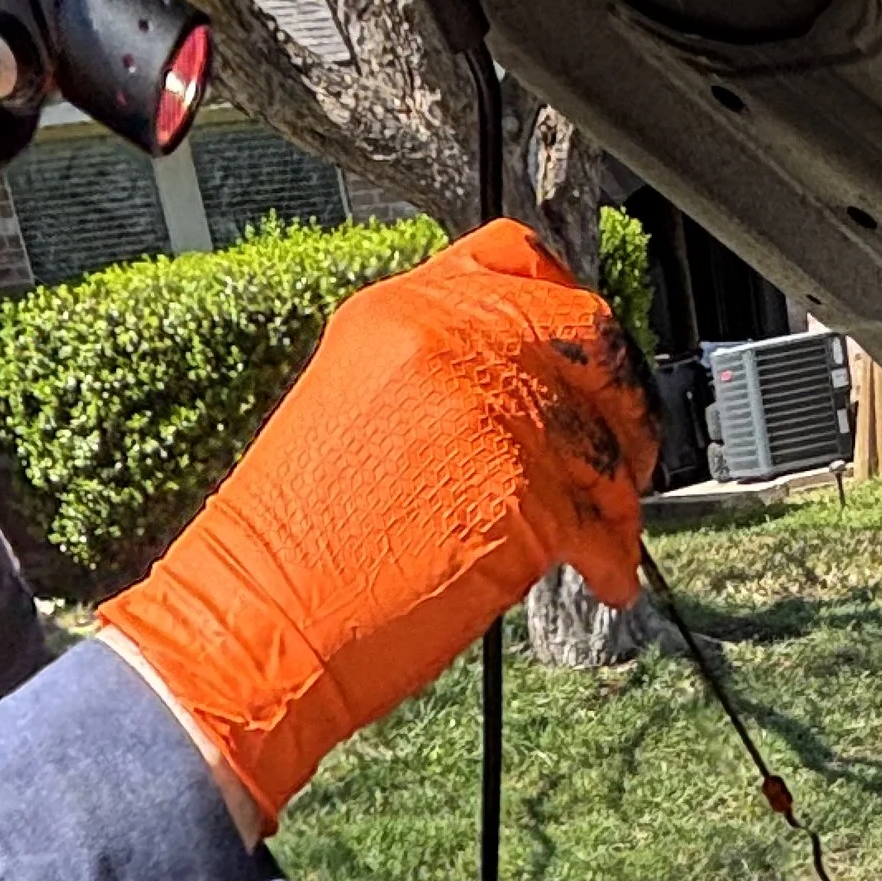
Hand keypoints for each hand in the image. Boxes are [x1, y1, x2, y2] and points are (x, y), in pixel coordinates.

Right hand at [99, 221, 654, 829]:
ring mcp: (496, 418)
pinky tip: (605, 580)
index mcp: (402, 312)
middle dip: (621, 395)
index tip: (584, 354)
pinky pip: (604, 522)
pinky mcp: (527, 499)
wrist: (256, 621)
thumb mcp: (353, 407)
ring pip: (606, 437)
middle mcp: (453, 345)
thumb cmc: (292, 546)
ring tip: (611, 530)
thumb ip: (435, 376)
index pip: (516, 259)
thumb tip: (513, 392)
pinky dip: (614, 559)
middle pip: (588, 335)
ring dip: (622, 492)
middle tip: (625, 448)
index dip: (566, 304)